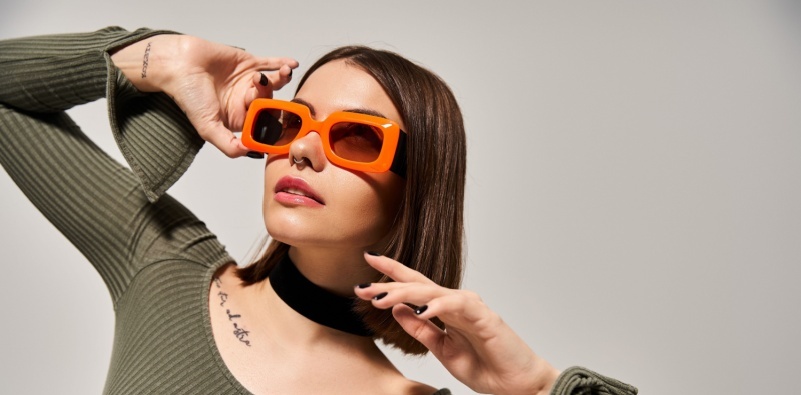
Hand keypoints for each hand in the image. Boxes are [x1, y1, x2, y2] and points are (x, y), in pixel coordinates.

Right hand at [111, 34, 297, 156]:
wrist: (178, 64)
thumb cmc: (188, 95)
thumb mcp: (207, 127)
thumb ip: (228, 145)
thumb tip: (251, 153)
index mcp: (238, 118)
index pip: (263, 124)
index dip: (273, 122)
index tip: (281, 121)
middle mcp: (245, 101)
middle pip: (270, 102)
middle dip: (269, 98)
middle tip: (256, 90)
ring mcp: (248, 81)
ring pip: (273, 83)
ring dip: (278, 80)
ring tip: (273, 75)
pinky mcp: (248, 62)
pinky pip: (271, 64)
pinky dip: (283, 64)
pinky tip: (291, 65)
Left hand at [355, 253, 560, 394]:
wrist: (517, 384)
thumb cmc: (486, 366)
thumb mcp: (443, 350)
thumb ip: (421, 330)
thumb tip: (396, 310)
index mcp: (445, 311)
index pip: (413, 288)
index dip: (389, 278)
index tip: (363, 277)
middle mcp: (455, 303)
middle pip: (417, 285)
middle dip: (387, 283)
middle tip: (361, 287)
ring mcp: (470, 307)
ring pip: (432, 292)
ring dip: (404, 293)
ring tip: (379, 298)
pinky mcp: (484, 316)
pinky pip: (457, 305)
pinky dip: (437, 306)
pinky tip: (420, 310)